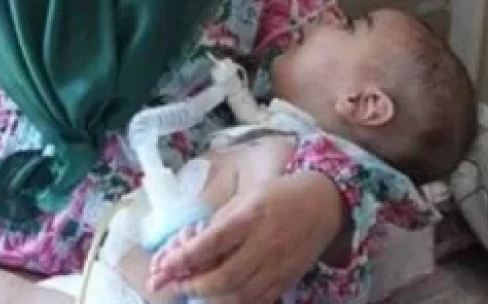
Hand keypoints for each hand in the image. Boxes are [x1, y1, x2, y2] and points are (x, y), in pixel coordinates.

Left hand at [148, 172, 344, 302]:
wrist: (325, 203)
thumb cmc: (279, 195)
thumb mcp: (245, 198)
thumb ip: (219, 223)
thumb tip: (190, 246)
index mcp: (251, 218)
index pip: (212, 242)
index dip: (184, 258)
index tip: (163, 265)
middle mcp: (264, 245)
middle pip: (224, 276)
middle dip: (191, 285)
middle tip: (169, 285)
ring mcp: (278, 266)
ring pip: (239, 294)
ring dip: (209, 298)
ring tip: (188, 293)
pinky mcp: (287, 280)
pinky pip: (257, 300)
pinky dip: (234, 303)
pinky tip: (217, 299)